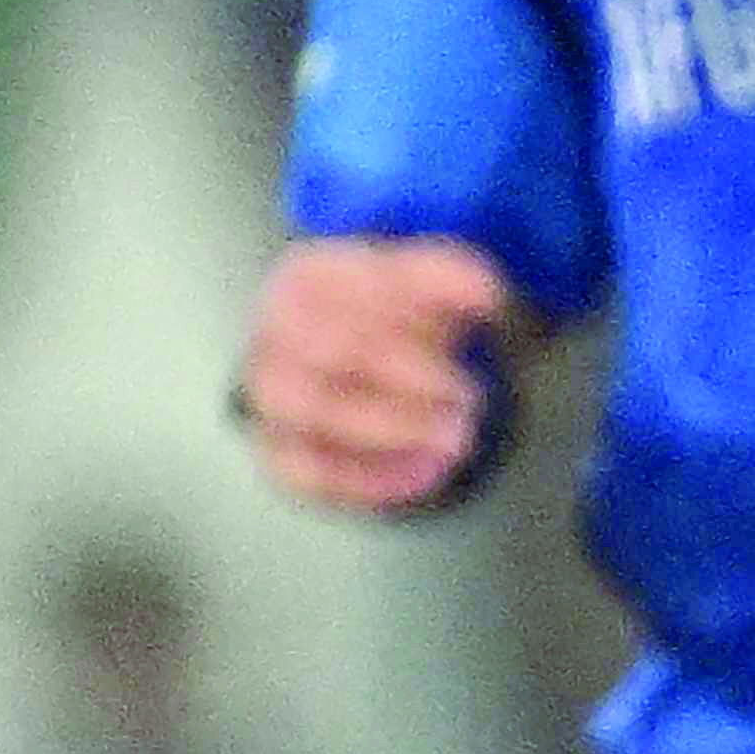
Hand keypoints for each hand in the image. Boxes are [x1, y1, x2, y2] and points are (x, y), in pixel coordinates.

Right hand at [234, 235, 514, 512]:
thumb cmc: (382, 304)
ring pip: (318, 415)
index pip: (362, 288)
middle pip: (338, 351)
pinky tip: (425, 474)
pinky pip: (311, 473)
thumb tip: (486, 297)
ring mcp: (267, 396)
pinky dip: (369, 479)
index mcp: (305, 276)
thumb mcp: (421, 274)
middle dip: (414, 375)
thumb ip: (452, 276)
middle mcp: (273, 334)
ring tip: (457, 437)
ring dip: (396, 427)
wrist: (336, 343)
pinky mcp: (276, 450)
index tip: (488, 318)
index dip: (425, 308)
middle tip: (470, 394)